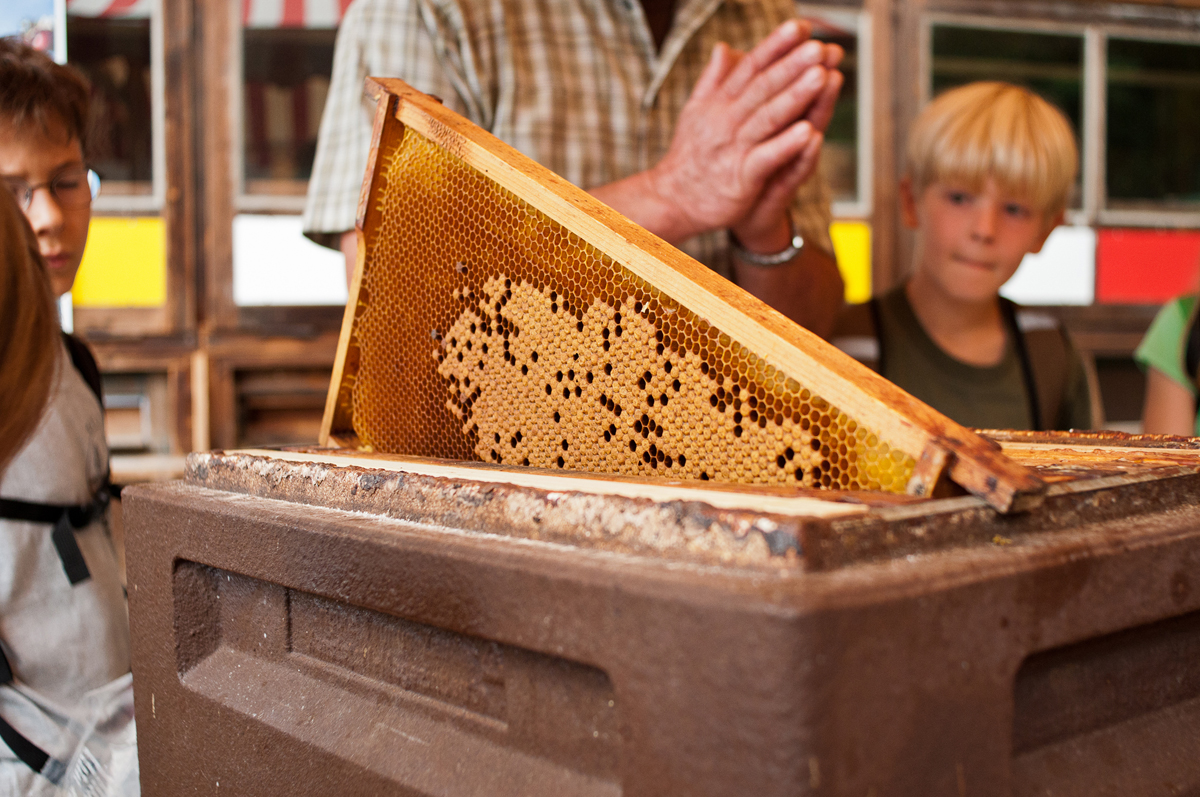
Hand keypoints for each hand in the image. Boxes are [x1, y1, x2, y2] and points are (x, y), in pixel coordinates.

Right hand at [646, 20, 842, 249]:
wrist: (671, 201)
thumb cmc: (690, 157)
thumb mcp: (697, 112)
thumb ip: (714, 79)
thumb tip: (724, 47)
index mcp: (720, 103)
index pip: (750, 68)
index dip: (775, 46)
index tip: (800, 27)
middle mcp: (726, 121)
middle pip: (762, 88)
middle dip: (791, 66)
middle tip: (819, 47)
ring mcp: (734, 149)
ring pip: (767, 118)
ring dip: (795, 97)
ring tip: (821, 76)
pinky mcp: (741, 178)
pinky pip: (765, 159)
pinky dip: (786, 146)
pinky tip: (809, 132)